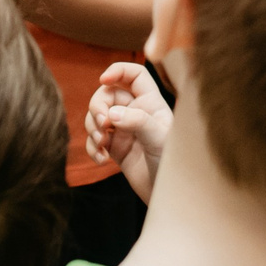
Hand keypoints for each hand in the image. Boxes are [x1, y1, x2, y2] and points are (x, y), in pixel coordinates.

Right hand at [85, 61, 170, 200]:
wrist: (170, 194)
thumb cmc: (174, 162)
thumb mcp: (159, 138)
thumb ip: (137, 122)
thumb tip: (110, 114)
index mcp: (151, 103)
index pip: (134, 75)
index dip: (118, 70)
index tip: (103, 79)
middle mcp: (136, 112)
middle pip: (108, 94)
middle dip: (98, 106)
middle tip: (102, 125)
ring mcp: (124, 130)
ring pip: (96, 116)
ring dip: (92, 127)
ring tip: (101, 144)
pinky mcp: (115, 148)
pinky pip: (94, 140)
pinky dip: (92, 148)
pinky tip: (101, 160)